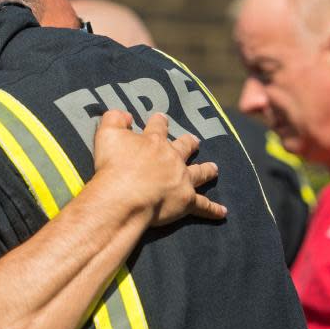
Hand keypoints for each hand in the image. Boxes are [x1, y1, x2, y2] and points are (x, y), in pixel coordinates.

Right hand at [92, 110, 224, 225]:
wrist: (125, 196)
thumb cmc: (113, 166)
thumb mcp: (107, 134)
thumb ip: (115, 119)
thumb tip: (125, 115)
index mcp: (154, 142)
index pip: (158, 127)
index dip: (159, 122)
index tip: (162, 118)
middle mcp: (172, 158)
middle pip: (185, 147)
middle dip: (189, 143)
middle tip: (194, 141)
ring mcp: (182, 179)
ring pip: (200, 172)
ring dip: (208, 170)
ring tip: (214, 168)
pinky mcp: (186, 201)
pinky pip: (203, 206)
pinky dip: (213, 210)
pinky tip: (223, 213)